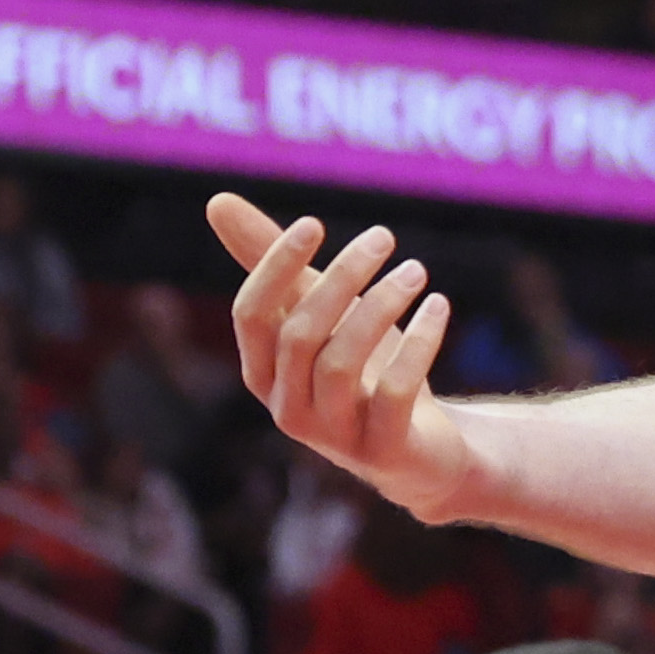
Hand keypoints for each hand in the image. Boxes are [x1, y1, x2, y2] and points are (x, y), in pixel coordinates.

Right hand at [209, 195, 481, 521]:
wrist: (423, 450)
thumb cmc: (363, 368)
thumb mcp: (322, 311)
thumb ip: (273, 262)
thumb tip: (216, 201)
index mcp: (263, 373)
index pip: (251, 315)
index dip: (276, 267)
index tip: (315, 223)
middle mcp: (287, 409)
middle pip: (301, 334)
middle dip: (342, 278)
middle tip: (384, 236)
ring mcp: (333, 437)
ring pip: (342, 362)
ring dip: (383, 305)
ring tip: (416, 270)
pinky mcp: (383, 451)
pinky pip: (394, 393)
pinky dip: (418, 343)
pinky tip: (438, 305)